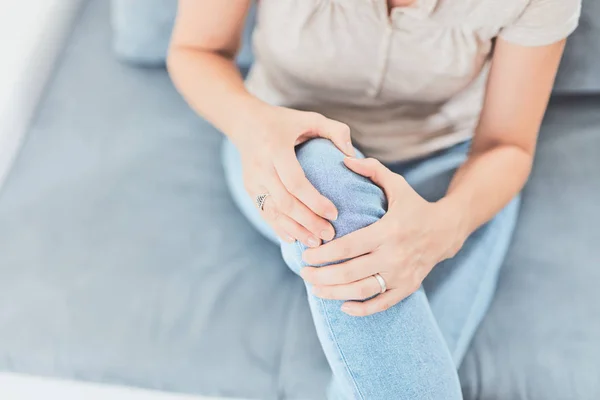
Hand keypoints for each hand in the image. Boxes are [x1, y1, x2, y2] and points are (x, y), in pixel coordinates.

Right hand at [235, 105, 354, 246]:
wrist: (245, 123)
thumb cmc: (285, 122)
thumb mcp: (311, 118)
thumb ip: (336, 131)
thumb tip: (352, 156)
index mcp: (275, 149)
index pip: (295, 182)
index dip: (314, 201)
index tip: (335, 214)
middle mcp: (261, 167)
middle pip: (284, 202)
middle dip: (308, 221)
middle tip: (329, 234)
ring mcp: (252, 181)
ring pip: (273, 212)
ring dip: (294, 230)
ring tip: (316, 243)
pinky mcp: (250, 190)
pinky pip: (264, 213)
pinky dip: (279, 228)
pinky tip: (295, 239)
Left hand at [300, 157, 465, 315]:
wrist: (446, 230)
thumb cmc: (414, 205)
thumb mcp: (397, 184)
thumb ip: (371, 170)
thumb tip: (344, 159)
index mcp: (388, 230)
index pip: (349, 246)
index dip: (324, 254)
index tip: (306, 255)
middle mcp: (395, 255)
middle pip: (351, 272)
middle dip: (322, 275)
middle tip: (304, 273)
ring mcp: (402, 274)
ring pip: (363, 290)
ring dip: (335, 293)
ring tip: (316, 289)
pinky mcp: (408, 287)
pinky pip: (382, 303)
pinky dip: (362, 309)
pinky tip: (343, 306)